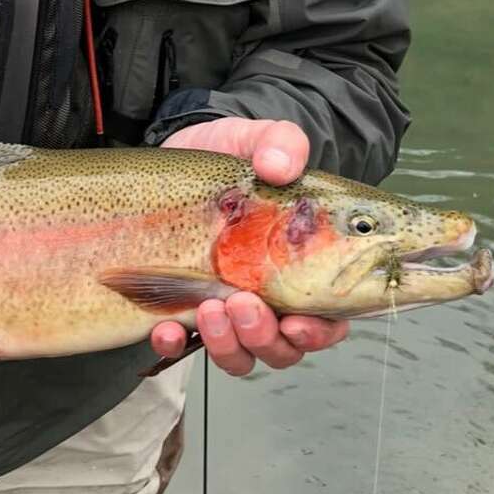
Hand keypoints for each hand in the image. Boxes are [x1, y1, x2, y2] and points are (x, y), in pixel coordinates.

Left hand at [151, 116, 348, 375]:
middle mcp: (271, 297)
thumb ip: (282, 144)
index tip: (297, 322)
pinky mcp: (183, 303)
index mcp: (305, 268)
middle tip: (243, 304)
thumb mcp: (260, 139)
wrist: (186, 148)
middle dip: (265, 337)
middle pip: (283, 347)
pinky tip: (165, 327)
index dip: (319, 332)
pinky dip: (174, 343)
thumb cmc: (237, 153)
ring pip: (239, 354)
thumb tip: (278, 165)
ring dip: (227, 344)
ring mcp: (227, 304)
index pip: (328, 320)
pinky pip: (181, 344)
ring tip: (210, 307)